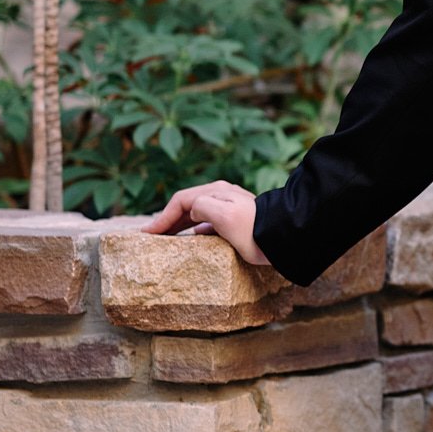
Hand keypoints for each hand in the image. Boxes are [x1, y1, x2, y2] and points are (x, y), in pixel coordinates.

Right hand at [142, 180, 270, 267]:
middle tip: (152, 236)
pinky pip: (208, 221)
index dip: (162, 217)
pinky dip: (195, 228)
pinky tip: (193, 238)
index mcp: (215, 192)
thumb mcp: (223, 216)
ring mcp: (229, 206)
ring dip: (180, 224)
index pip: (180, 201)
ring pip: (197, 212)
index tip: (147, 234)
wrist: (284, 238)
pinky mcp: (237, 219)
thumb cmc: (254, 230)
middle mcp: (221, 195)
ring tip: (167, 237)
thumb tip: (192, 210)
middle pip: (186, 205)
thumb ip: (202, 207)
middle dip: (168, 219)